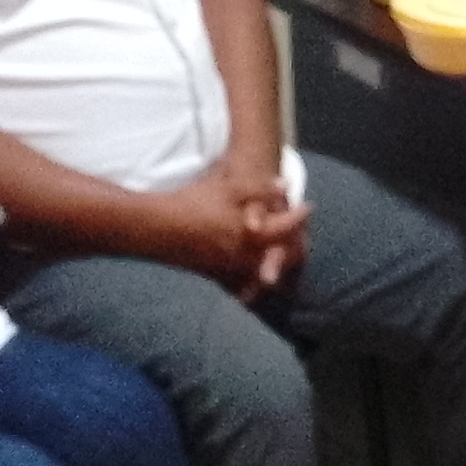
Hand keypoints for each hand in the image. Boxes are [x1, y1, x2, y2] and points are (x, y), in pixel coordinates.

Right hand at [155, 158, 310, 296]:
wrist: (157, 225)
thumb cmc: (194, 202)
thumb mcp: (228, 188)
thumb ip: (259, 188)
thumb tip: (286, 185)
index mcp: (250, 233)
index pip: (285, 227)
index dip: (299, 215)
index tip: (308, 207)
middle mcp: (244, 254)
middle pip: (279, 256)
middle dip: (293, 246)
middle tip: (302, 237)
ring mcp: (229, 267)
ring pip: (261, 270)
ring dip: (274, 261)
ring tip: (282, 252)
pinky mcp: (214, 274)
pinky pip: (241, 280)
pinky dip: (252, 277)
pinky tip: (254, 272)